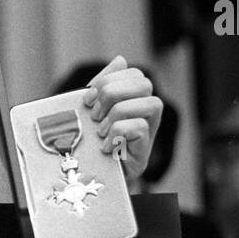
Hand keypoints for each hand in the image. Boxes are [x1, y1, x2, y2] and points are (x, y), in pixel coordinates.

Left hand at [82, 56, 162, 181]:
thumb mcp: (90, 110)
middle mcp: (146, 113)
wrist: (88, 178)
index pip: (134, 73)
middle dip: (113, 94)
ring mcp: (149, 132)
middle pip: (145, 83)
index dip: (109, 80)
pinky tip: (104, 146)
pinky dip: (117, 133)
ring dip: (118, 113)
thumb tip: (120, 59)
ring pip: (152, 103)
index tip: (87, 99)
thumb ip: (103, 86)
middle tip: (94, 114)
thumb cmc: (89, 142)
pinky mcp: (144, 151)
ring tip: (100, 131)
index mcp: (133, 99)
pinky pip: (140, 128)